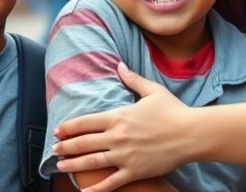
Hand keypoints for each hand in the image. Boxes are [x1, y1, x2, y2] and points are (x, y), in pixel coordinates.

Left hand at [52, 63, 195, 191]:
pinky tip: (84, 191)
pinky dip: (96, 189)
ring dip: (73, 165)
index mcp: (120, 116)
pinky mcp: (134, 171)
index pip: (86, 122)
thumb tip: (119, 66)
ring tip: (61, 166)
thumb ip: (132, 79)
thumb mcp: (152, 91)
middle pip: (84, 143)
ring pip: (92, 162)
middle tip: (54, 150)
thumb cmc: (173, 111)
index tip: (58, 131)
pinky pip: (111, 183)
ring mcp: (125, 156)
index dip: (68, 127)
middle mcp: (118, 137)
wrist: (191, 133)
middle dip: (65, 147)